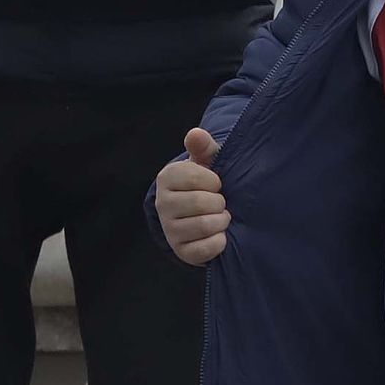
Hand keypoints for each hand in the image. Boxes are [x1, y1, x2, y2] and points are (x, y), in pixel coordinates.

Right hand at [156, 127, 230, 264]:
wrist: (203, 213)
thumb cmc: (207, 182)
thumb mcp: (207, 161)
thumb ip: (203, 147)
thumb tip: (195, 133)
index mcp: (167, 177)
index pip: (196, 177)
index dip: (214, 181)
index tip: (216, 184)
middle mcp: (162, 203)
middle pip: (201, 203)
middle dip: (219, 203)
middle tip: (220, 203)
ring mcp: (169, 229)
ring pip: (204, 226)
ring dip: (221, 222)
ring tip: (221, 217)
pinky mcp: (181, 251)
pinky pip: (204, 249)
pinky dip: (219, 242)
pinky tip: (219, 235)